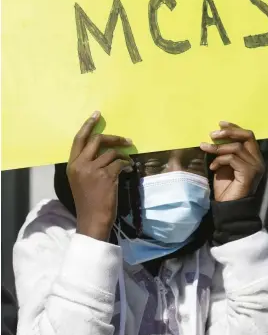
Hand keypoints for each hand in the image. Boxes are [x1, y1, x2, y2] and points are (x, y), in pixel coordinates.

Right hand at [67, 111, 132, 240]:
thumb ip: (87, 164)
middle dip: (113, 137)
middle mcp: (80, 165)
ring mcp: (93, 170)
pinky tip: (129, 169)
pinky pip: (120, 163)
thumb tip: (104, 150)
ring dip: (123, 155)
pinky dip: (127, 164)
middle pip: (97, 140)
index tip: (97, 114)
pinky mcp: (106, 176)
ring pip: (112, 153)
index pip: (79, 139)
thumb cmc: (88, 201)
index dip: (88, 125)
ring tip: (128, 161)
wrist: (93, 219)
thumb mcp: (80, 180)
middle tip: (126, 140)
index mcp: (72, 165)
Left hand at [200, 121, 263, 201]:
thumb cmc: (226, 187)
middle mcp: (258, 160)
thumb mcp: (223, 164)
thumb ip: (224, 151)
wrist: (228, 208)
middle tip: (212, 134)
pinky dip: (220, 160)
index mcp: (254, 157)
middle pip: (247, 136)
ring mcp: (255, 167)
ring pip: (236, 147)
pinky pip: (232, 159)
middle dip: (229, 132)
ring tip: (205, 149)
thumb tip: (215, 135)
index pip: (247, 135)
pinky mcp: (249, 174)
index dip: (234, 127)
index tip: (220, 123)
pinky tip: (213, 167)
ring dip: (218, 147)